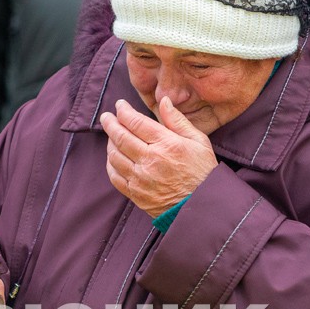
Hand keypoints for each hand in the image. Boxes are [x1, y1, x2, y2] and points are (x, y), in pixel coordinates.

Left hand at [99, 97, 217, 217]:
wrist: (202, 207)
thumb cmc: (203, 172)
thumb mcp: (198, 141)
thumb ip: (178, 120)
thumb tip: (164, 101)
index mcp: (166, 145)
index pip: (136, 122)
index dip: (124, 111)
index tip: (119, 105)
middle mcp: (150, 161)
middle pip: (121, 137)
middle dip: (110, 123)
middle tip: (106, 116)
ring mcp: (140, 179)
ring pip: (114, 156)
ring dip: (109, 142)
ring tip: (111, 135)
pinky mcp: (136, 194)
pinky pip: (115, 176)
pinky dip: (110, 164)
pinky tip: (113, 157)